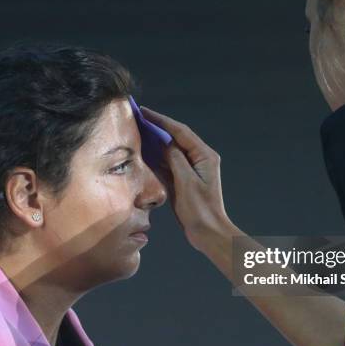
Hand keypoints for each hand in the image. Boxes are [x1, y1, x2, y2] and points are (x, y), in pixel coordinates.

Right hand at [140, 106, 236, 251]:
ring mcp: (190, 170)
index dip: (161, 121)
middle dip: (156, 129)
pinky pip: (168, 165)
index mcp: (204, 156)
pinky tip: (143, 154)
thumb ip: (175, 159)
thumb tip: (164, 143)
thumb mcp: (186, 181)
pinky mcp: (183, 181)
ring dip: (154, 143)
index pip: (180, 131)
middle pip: (175, 138)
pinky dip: (156, 159)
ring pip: (170, 151)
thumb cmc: (200, 209)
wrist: (208, 233)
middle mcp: (198, 159)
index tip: (144, 112)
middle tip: (137, 119)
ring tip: (136, 133)